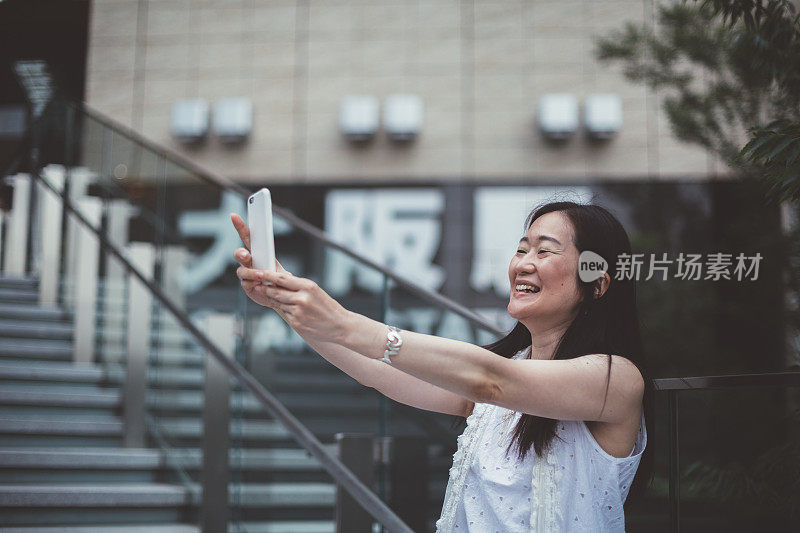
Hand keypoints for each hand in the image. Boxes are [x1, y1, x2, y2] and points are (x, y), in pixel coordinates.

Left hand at [231, 213, 350, 342]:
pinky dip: (282, 310)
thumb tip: (280, 281)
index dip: (268, 275)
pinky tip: (286, 309)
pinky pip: (283, 314)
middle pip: (276, 291)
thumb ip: (298, 287)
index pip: (283, 278)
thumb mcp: (316, 291)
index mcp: (308, 286)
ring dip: (273, 300)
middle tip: (257, 285)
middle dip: (266, 289)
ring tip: (270, 296)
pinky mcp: (296, 323)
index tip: (259, 272)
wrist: (339, 325)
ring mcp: (298, 311)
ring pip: (278, 303)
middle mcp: (302, 298)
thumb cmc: (328, 307)